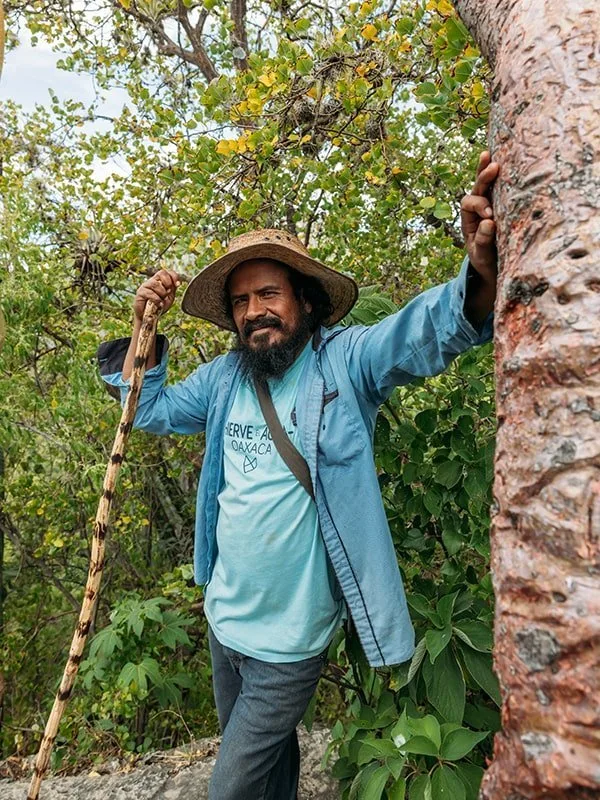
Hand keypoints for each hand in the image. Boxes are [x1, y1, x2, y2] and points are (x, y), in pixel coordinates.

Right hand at [134, 269, 181, 322]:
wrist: (149, 317)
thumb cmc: (159, 306)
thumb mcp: (169, 298)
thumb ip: (172, 290)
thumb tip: (176, 284)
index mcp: (160, 281)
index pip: (167, 272)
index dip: (174, 276)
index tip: (178, 284)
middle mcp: (152, 281)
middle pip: (161, 272)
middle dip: (168, 282)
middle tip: (169, 292)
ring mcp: (145, 286)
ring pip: (155, 283)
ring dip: (162, 292)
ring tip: (162, 300)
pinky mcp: (140, 293)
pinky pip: (149, 293)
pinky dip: (156, 299)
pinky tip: (159, 304)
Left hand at [460, 151, 498, 284]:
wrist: (495, 267)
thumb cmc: (486, 261)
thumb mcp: (482, 255)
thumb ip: (483, 241)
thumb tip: (489, 222)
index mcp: (468, 219)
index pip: (469, 203)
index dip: (479, 205)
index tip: (490, 215)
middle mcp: (477, 208)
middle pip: (477, 187)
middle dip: (483, 177)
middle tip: (493, 167)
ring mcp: (491, 204)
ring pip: (486, 184)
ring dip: (487, 170)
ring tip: (489, 155)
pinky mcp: (504, 204)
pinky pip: (502, 188)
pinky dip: (503, 176)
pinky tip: (507, 161)